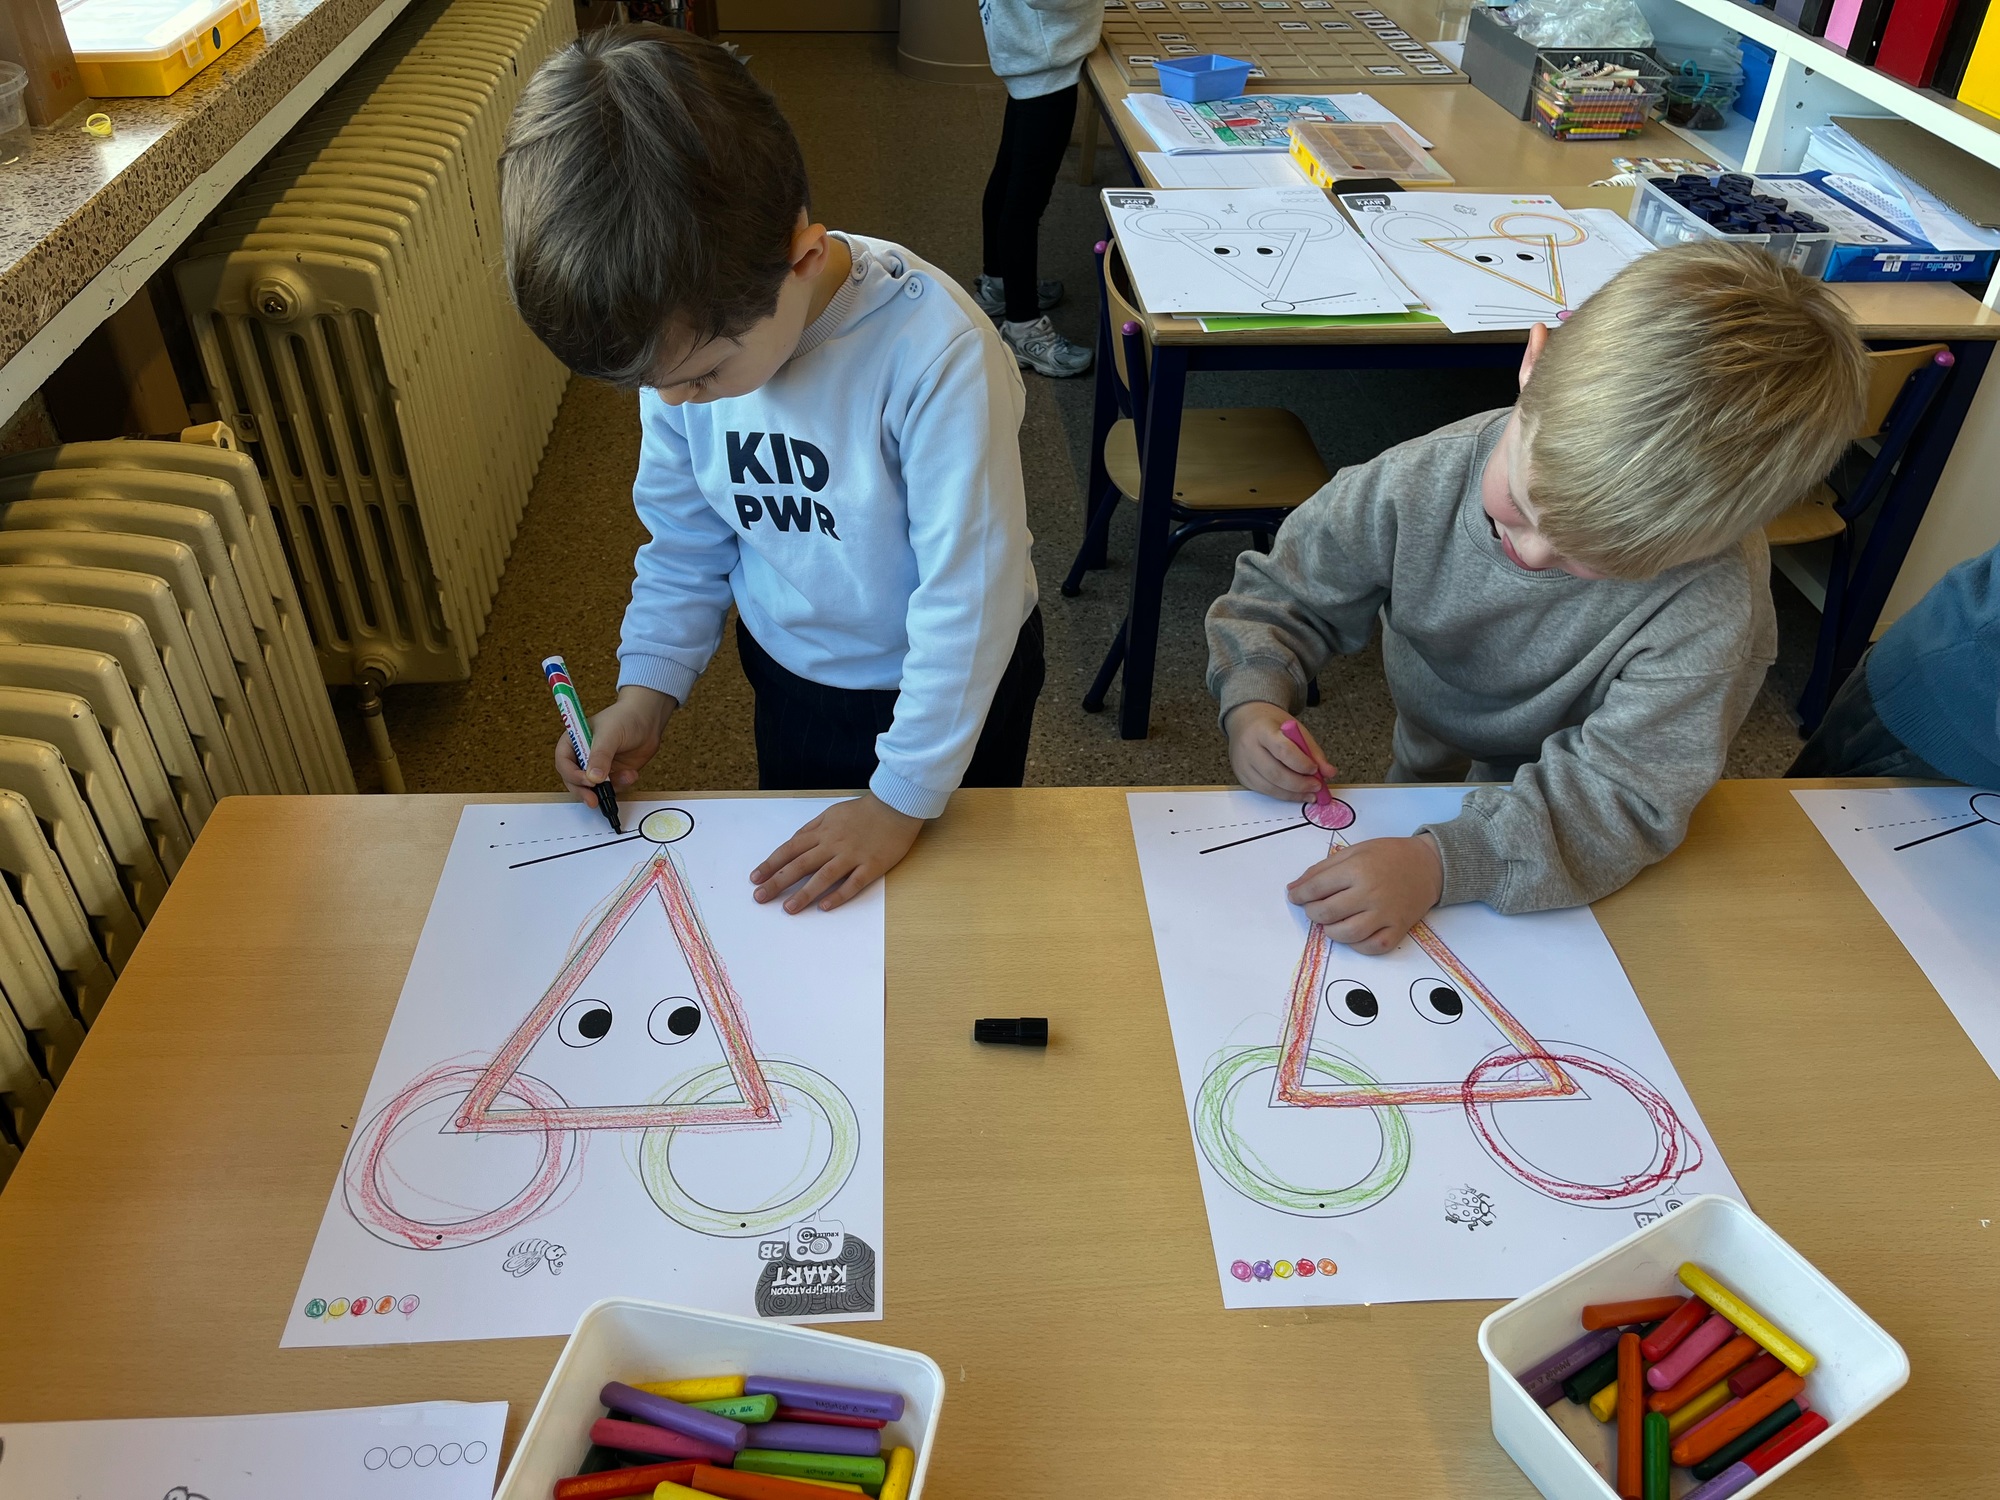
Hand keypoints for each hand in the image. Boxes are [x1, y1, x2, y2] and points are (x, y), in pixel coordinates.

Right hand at [556, 685, 675, 807]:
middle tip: (594, 800)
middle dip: (584, 791)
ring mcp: (598, 767)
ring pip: (593, 788)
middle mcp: (583, 756)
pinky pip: (612, 788)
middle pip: (573, 781)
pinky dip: (621, 785)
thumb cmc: (624, 718)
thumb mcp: (610, 734)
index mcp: (574, 741)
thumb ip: (600, 756)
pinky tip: (632, 774)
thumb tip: (593, 778)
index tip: (588, 781)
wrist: (648, 720)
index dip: (572, 775)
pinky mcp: (613, 774)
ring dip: (608, 788)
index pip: (563, 762)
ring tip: (627, 776)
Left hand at [750, 794, 921, 913]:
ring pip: (824, 876)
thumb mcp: (831, 813)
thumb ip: (812, 829)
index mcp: (822, 832)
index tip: (756, 878)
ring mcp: (853, 856)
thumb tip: (793, 844)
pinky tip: (824, 907)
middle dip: (778, 882)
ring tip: (788, 908)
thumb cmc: (864, 811)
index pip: (790, 849)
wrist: (896, 806)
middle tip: (760, 897)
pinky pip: (853, 883)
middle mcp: (833, 844)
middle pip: (801, 865)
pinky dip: (838, 895)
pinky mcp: (872, 865)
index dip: (771, 864)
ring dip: (804, 893)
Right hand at [1224, 701, 1338, 801]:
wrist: (1245, 721)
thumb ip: (1312, 751)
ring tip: (1310, 793)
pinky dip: (1283, 795)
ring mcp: (1243, 764)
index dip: (1301, 763)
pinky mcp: (1242, 777)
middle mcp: (1248, 748)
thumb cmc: (1272, 725)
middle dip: (1299, 784)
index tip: (1315, 769)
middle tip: (1317, 786)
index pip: (1283, 750)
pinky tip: (1296, 793)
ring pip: (1269, 787)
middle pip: (1275, 773)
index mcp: (1262, 730)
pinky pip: (1264, 791)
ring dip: (1293, 794)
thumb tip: (1329, 772)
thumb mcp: (1295, 729)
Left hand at [1288, 834, 1442, 954]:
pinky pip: (1372, 947)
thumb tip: (1293, 888)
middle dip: (1312, 913)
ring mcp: (1385, 914)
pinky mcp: (1398, 929)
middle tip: (1313, 908)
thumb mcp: (1353, 852)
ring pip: (1346, 934)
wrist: (1429, 865)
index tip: (1294, 896)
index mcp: (1357, 869)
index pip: (1316, 888)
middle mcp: (1370, 893)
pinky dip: (1357, 945)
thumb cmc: (1389, 855)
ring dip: (1330, 931)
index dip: (1299, 895)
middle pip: (1327, 913)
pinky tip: (1353, 933)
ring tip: (1332, 921)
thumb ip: (1321, 869)